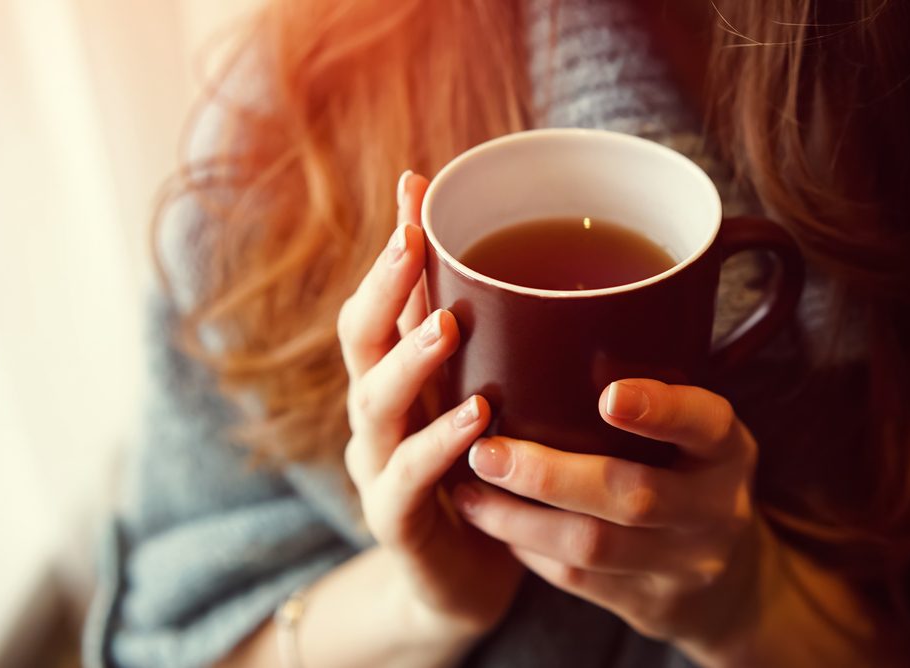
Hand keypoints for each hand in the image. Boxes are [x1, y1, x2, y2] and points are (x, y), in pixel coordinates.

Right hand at [337, 171, 522, 636]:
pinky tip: (476, 419)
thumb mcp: (486, 397)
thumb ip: (498, 344)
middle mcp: (377, 413)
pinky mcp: (396, 520)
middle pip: (359, 339)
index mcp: (397, 376)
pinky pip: (407, 479)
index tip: (417, 185)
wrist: (467, 575)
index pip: (381, 298)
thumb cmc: (483, 472)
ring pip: (373, 403)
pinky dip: (439, 445)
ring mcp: (378, 466)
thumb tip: (550, 270)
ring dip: (410, 360)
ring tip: (447, 324)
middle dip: (385, 286)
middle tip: (416, 241)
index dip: (393, 245)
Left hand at [451, 378, 758, 645]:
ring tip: (469, 490)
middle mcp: (715, 508)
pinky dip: (527, 548)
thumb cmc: (689, 475)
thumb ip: (651, 391)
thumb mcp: (695, 434)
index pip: (706, 423)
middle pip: (632, 495)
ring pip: (592, 546)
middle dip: (549, 474)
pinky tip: (492, 522)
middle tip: (487, 450)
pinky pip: (577, 578)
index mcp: (727, 450)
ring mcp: (683, 564)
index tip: (608, 394)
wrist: (728, 585)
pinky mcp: (647, 603)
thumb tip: (543, 322)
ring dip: (519, 518)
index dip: (661, 410)